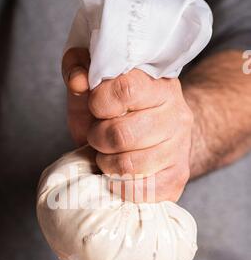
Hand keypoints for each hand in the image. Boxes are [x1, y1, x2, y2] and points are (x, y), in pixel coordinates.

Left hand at [62, 48, 193, 201]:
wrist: (157, 134)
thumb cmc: (118, 109)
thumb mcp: (95, 83)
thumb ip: (78, 68)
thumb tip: (78, 81)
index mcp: (158, 85)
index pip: (126, 89)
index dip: (99, 101)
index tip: (95, 106)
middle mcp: (176, 115)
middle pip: (122, 134)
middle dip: (97, 137)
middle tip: (97, 135)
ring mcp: (180, 149)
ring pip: (130, 166)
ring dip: (106, 163)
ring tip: (107, 155)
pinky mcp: (177, 178)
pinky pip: (140, 191)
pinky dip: (118, 187)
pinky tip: (117, 175)